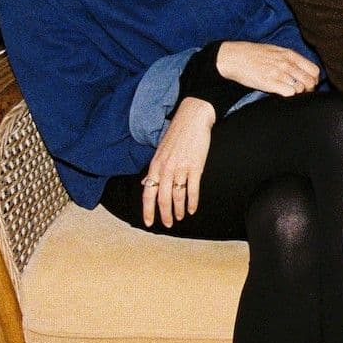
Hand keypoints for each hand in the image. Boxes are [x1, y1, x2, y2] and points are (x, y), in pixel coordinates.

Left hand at [142, 98, 212, 226]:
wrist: (192, 118)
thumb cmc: (177, 134)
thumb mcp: (160, 151)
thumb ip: (154, 169)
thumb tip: (147, 183)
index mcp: (155, 166)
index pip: (148, 193)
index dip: (148, 210)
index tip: (149, 222)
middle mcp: (166, 169)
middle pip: (162, 199)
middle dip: (164, 215)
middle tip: (168, 224)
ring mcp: (181, 168)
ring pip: (177, 196)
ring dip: (178, 210)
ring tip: (180, 218)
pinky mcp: (195, 167)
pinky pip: (192, 190)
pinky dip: (192, 202)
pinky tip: (192, 209)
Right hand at [216, 40, 319, 96]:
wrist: (234, 57)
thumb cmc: (253, 54)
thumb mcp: (275, 50)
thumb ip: (289, 58)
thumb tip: (301, 68)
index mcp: (290, 55)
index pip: (314, 70)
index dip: (314, 80)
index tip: (308, 84)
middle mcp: (287, 63)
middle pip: (310, 81)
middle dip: (308, 90)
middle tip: (301, 92)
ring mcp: (279, 73)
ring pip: (301, 88)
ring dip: (298, 94)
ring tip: (290, 93)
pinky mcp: (270, 83)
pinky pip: (290, 93)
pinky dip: (289, 96)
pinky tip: (282, 94)